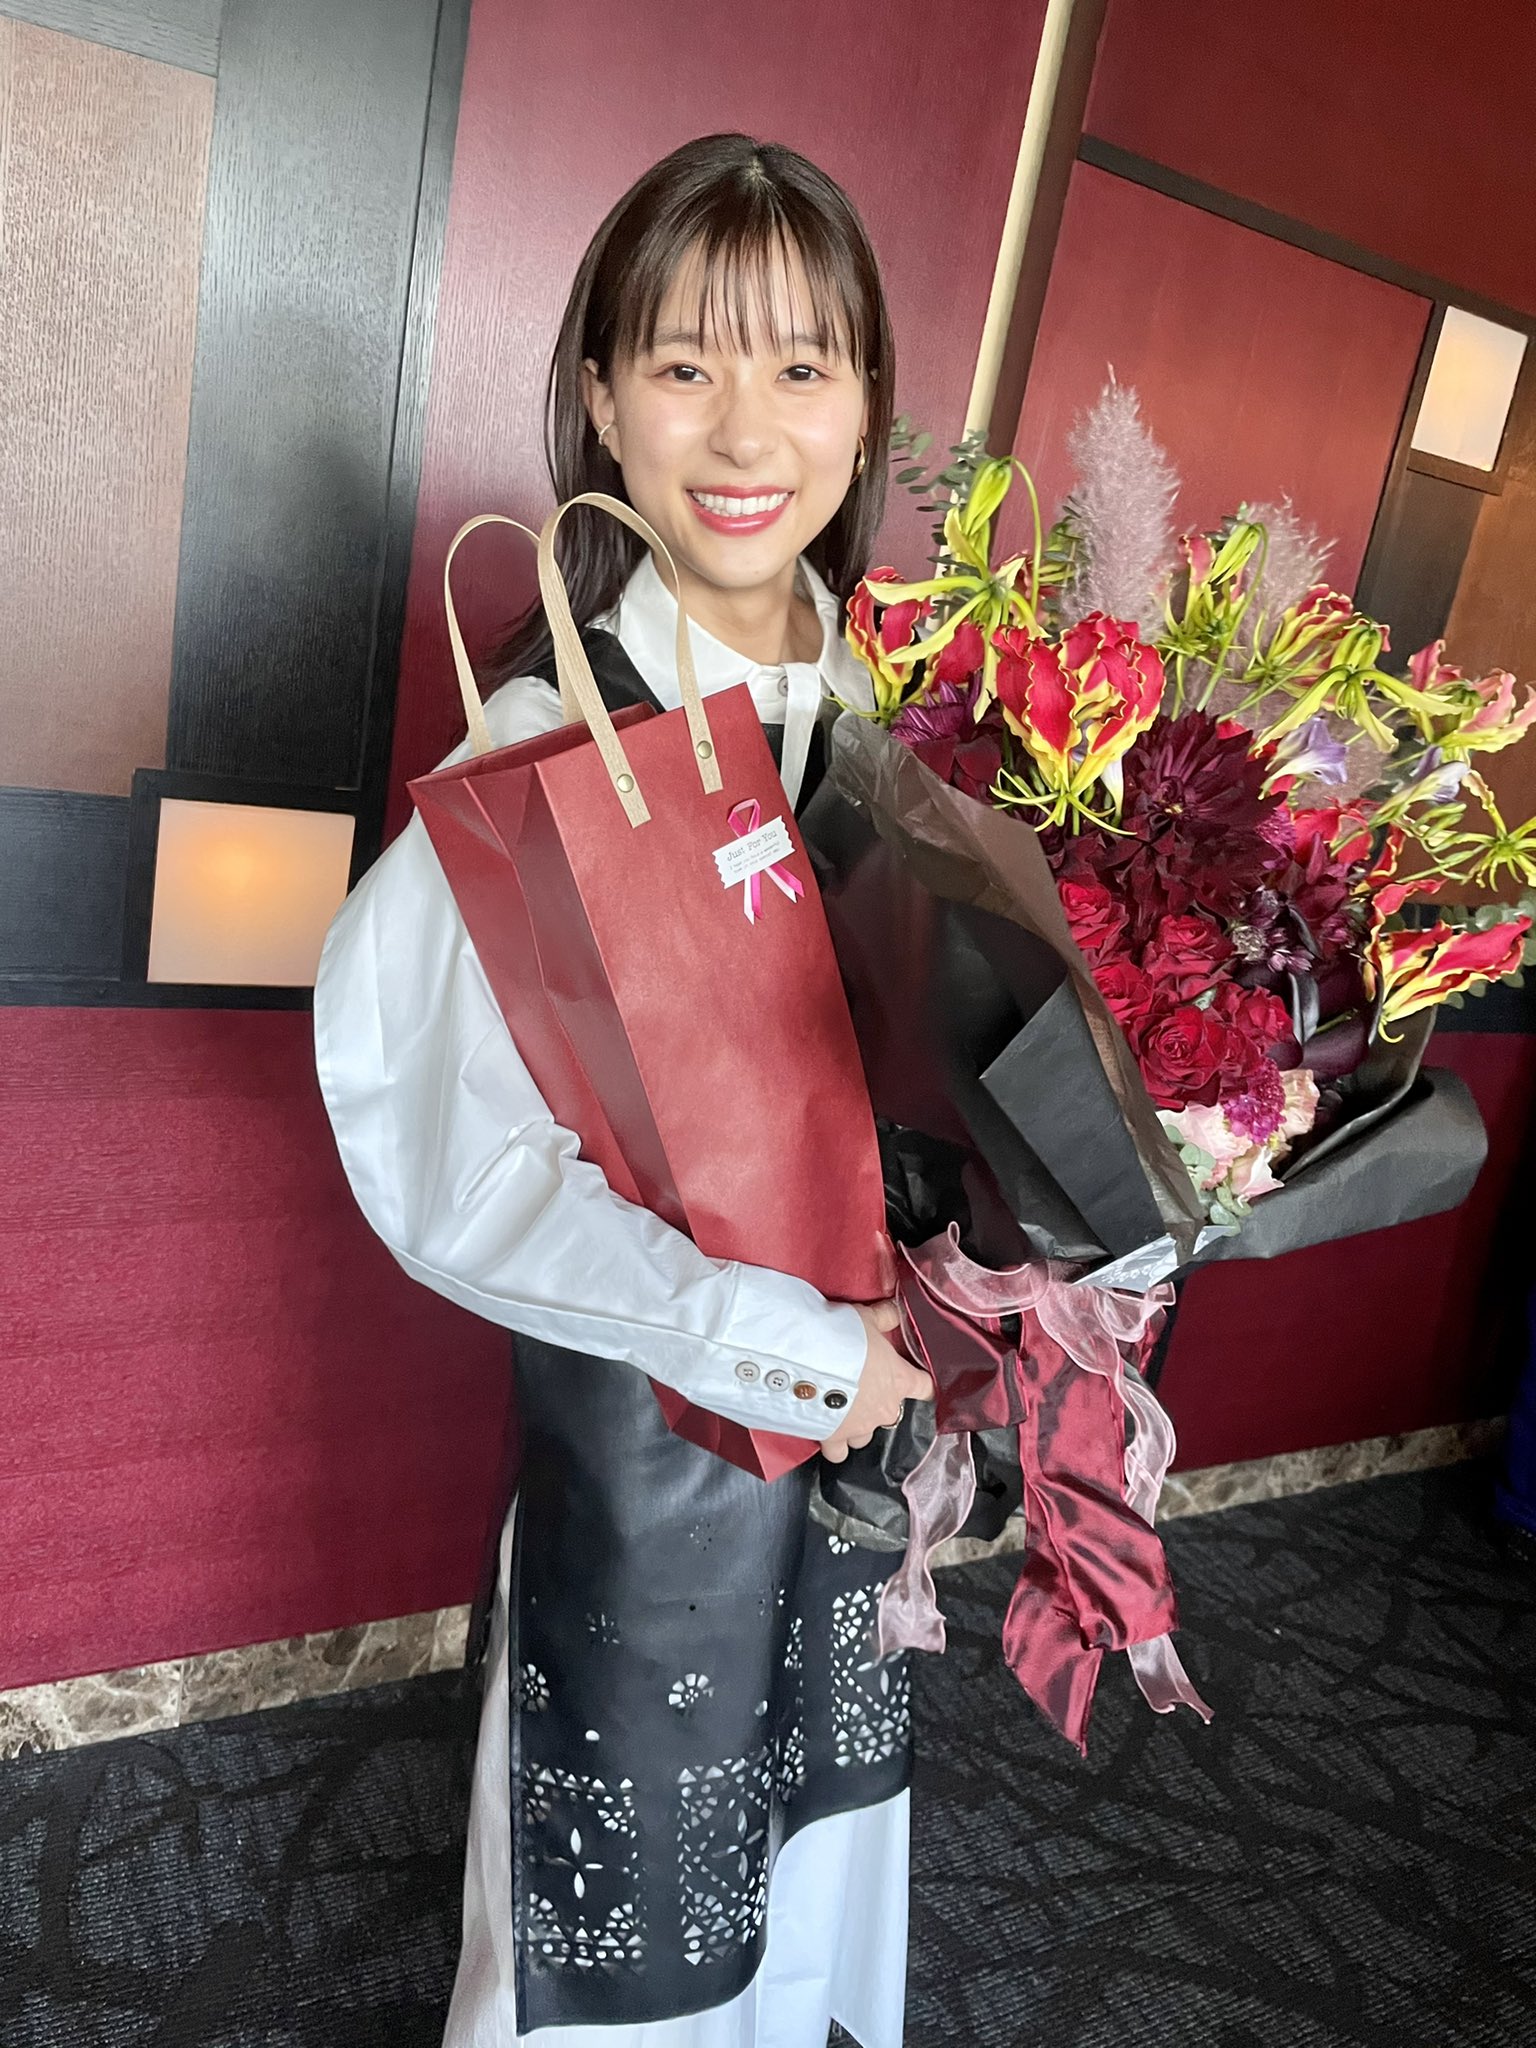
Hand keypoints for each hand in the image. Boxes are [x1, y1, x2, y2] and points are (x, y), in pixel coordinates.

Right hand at [820, 1300, 933, 1463]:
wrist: (806, 1361)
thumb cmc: (842, 1338)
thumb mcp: (865, 1318)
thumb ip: (884, 1317)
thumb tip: (896, 1311)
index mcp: (899, 1380)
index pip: (926, 1388)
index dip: (922, 1384)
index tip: (918, 1381)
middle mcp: (885, 1409)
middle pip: (892, 1413)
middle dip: (879, 1402)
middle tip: (861, 1386)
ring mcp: (860, 1427)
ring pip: (866, 1434)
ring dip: (859, 1424)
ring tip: (842, 1408)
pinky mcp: (835, 1438)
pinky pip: (840, 1451)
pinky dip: (836, 1446)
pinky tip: (828, 1433)